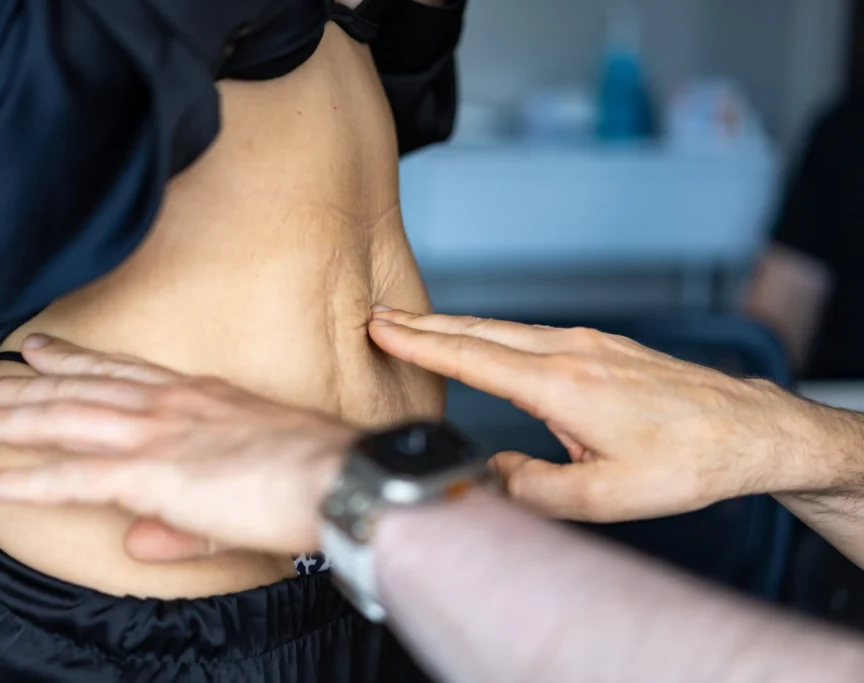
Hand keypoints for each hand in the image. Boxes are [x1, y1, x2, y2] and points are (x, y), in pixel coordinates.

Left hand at [0, 336, 354, 555]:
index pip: (123, 370)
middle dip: (30, 383)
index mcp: (197, 395)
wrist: (336, 473)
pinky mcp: (152, 473)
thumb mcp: (245, 475)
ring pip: (67, 420)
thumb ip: (184, 512)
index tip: (42, 347)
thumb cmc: (310, 470)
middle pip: (83, 387)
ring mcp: (157, 433)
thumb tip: (140, 541)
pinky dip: (29, 480)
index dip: (77, 358)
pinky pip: (75, 476)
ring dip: (16, 417)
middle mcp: (170, 403)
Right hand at [369, 308, 844, 522]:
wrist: (750, 429)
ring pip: (504, 328)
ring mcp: (588, 342)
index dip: (419, 344)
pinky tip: (485, 339)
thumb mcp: (605, 497)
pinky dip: (492, 331)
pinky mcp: (602, 344)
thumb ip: (534, 489)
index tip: (381, 329)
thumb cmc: (686, 462)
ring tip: (417, 326)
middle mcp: (570, 352)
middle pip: (480, 331)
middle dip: (424, 323)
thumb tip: (492, 473)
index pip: (472, 358)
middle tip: (380, 316)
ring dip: (455, 325)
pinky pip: (531, 331)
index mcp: (561, 386)